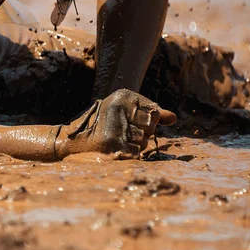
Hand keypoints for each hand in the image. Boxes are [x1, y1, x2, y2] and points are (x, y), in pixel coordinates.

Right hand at [56, 89, 175, 157]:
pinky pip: (136, 151)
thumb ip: (152, 114)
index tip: (135, 121)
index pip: (155, 111)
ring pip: (144, 140)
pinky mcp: (113, 142)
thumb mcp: (127, 112)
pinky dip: (130, 153)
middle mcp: (120, 108)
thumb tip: (173, 118)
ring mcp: (116, 125)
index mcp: (123, 96)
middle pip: (151, 126)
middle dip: (143, 133)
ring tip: (120, 139)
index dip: (149, 121)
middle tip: (126, 131)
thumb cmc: (105, 123)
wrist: (76, 139)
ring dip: (136, 144)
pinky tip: (118, 148)